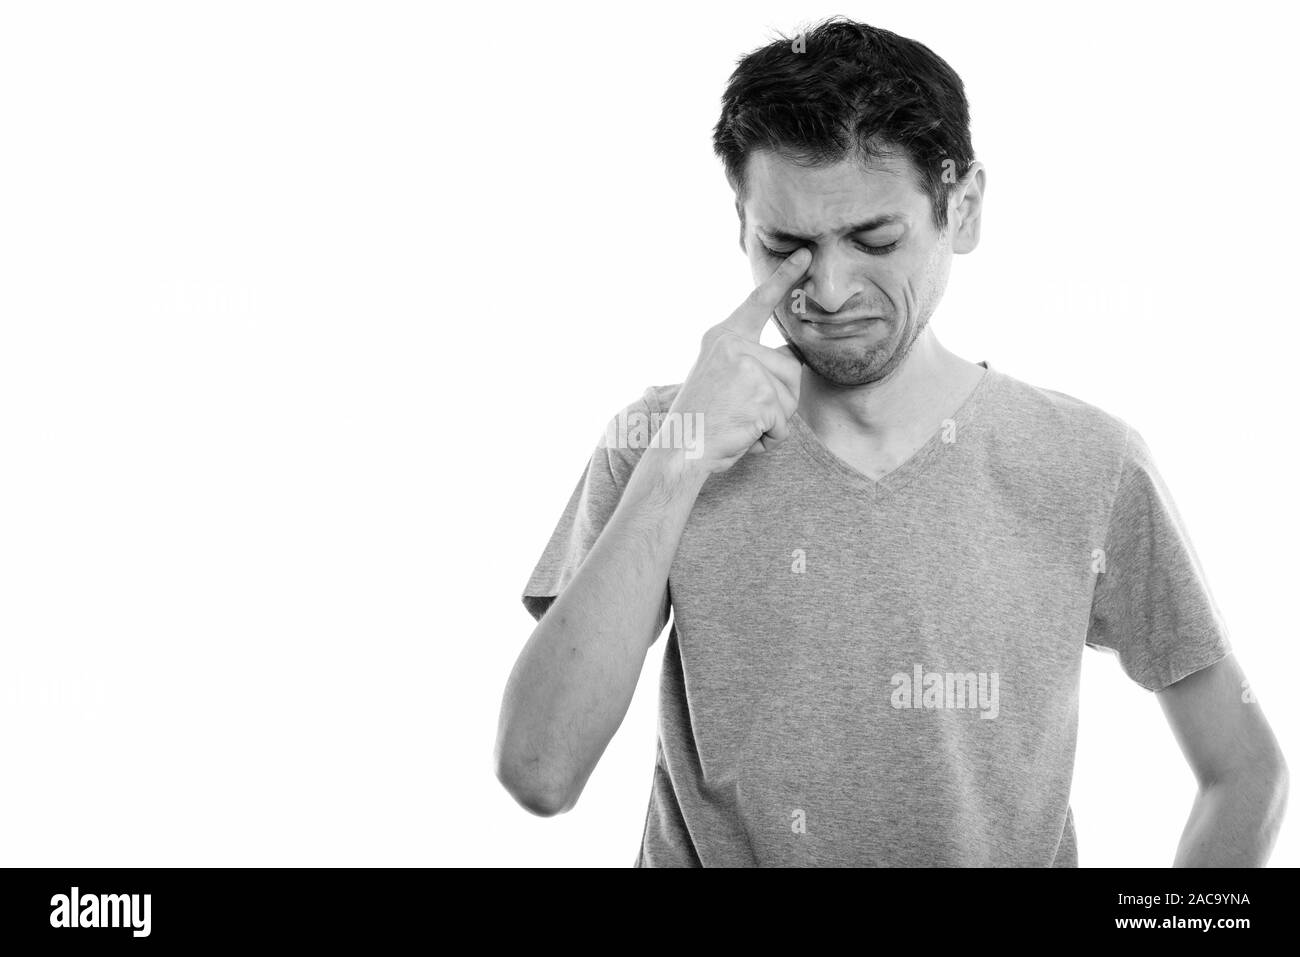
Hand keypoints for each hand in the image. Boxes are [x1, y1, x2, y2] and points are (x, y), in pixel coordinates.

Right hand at [665, 248, 809, 475]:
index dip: (784, 278)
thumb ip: (749, 362)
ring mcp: (748, 368)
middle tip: (740, 413)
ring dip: (773, 422)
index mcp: (723, 337)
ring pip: (790, 398)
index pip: (759, 303)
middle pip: (790, 368)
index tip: (806, 255)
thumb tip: (792, 358)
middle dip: (779, 400)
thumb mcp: (720, 377)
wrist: (677, 450)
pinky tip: (741, 436)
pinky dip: (768, 439)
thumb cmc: (699, 421)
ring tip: (738, 425)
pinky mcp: (761, 395)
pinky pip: (783, 424)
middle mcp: (735, 346)